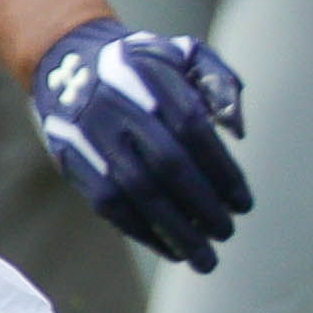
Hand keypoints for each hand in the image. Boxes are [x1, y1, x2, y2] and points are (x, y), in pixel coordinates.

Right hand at [32, 21, 249, 269]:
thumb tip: (238, 131)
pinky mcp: (72, 160)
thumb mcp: (184, 54)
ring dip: (174, 230)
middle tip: (227, 233)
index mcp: (153, 79)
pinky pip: (108, 203)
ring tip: (204, 258)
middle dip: (202, 205)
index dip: (222, 171)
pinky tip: (169, 249)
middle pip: (167, 165)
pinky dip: (140, 231)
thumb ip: (219, 82)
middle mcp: (120, 107)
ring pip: (136, 191)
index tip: (245, 204)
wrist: (67, 59)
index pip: (194, 130)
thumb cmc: (144, 64)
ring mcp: (92, 136)